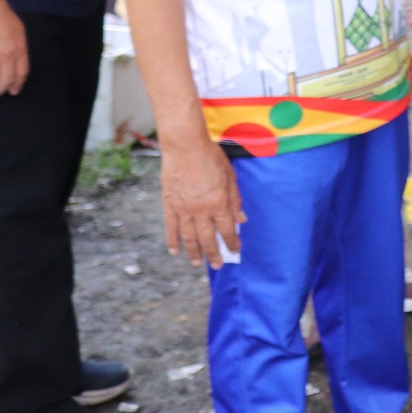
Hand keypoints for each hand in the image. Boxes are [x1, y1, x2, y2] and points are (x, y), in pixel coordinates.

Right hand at [162, 140, 246, 268]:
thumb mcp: (230, 177)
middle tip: (218, 265)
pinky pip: (171, 227)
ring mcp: (184, 209)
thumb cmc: (211, 158)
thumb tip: (241, 220)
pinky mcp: (170, 204)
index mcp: (219, 203)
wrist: (185, 147)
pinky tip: (175, 250)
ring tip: (197, 263)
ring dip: (194, 252)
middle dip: (214, 253)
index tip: (235, 251)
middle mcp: (202, 210)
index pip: (227, 229)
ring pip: (189, 237)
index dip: (232, 242)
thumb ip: (235, 200)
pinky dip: (173, 240)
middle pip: (208, 238)